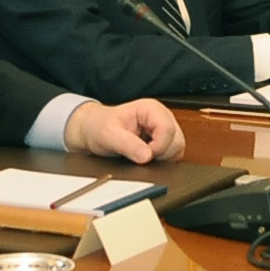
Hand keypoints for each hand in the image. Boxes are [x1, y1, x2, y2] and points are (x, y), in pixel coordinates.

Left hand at [65, 97, 185, 162]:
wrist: (92, 130)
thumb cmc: (99, 127)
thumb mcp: (108, 135)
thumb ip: (128, 145)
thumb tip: (146, 157)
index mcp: (151, 109)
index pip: (168, 129)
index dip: (158, 147)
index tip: (143, 156)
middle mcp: (161, 117)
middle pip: (177, 141)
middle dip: (161, 154)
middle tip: (139, 156)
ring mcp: (163, 130)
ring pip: (176, 149)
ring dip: (161, 158)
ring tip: (140, 155)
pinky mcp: (162, 141)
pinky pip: (172, 155)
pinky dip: (161, 161)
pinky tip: (144, 158)